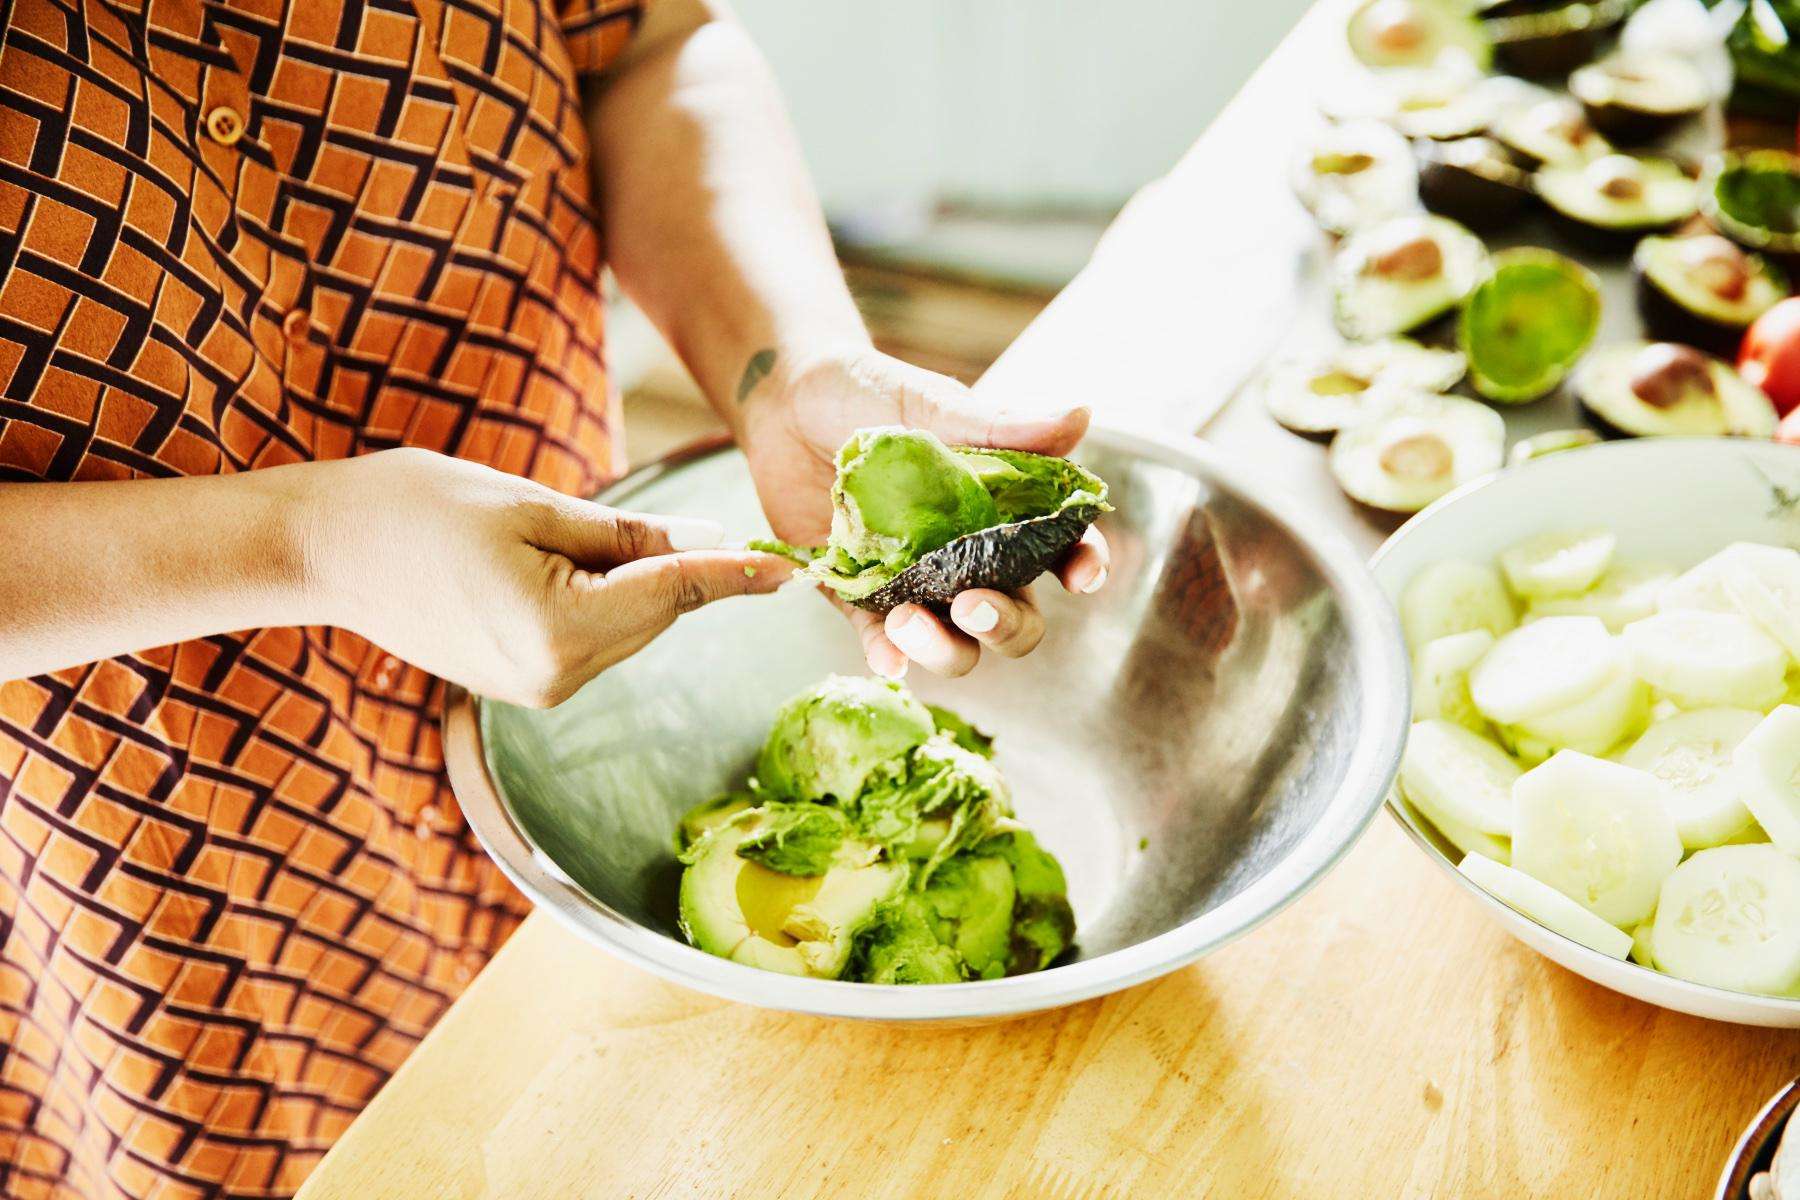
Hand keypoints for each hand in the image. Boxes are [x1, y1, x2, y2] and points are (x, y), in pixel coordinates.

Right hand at [302, 448, 793, 706]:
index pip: (674, 594)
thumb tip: (711, 546)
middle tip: (718, 536)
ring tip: (599, 536)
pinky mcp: (520, 686)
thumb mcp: (535, 506)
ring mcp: (535, 690)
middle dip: (684, 573)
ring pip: (628, 629)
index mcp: (559, 630)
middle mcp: (555, 678)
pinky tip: (578, 565)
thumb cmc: (416, 508)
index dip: (736, 576)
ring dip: (640, 586)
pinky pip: (591, 639)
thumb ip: (629, 535)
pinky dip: (605, 603)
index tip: (792, 570)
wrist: (323, 548)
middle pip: (655, 615)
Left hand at [738, 346, 1109, 677]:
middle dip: (1006, 625)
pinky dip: (888, 657)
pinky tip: (887, 661)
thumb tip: (1080, 417)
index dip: (1082, 564)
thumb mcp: (932, 403)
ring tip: (909, 622)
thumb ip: (1002, 426)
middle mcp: (968, 556)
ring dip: (946, 650)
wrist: (785, 399)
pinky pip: (881, 640)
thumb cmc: (868, 390)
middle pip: (1015, 618)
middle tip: (974, 605)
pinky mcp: (860, 596)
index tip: (1082, 574)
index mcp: (1002, 509)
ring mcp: (917, 582)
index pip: (1060, 546)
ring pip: (957, 645)